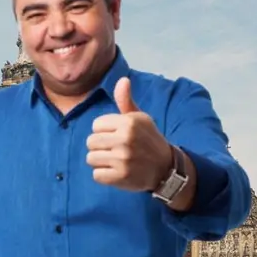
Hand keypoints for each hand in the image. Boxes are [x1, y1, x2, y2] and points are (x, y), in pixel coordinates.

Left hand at [86, 76, 173, 191]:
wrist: (166, 167)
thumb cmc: (148, 139)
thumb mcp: (140, 118)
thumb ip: (126, 101)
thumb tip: (122, 80)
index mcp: (128, 122)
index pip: (96, 125)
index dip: (104, 131)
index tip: (117, 135)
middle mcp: (125, 139)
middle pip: (90, 142)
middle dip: (100, 147)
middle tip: (115, 150)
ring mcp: (123, 159)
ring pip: (91, 158)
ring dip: (101, 161)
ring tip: (115, 161)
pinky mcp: (121, 177)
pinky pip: (96, 175)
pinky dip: (104, 175)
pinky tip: (116, 172)